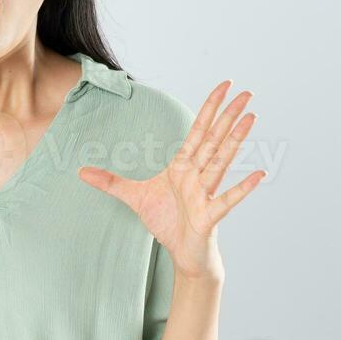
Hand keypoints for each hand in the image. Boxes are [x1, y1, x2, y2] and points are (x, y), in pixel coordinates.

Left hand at [77, 79, 263, 278]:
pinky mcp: (209, 215)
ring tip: (251, 118)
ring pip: (221, 162)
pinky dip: (242, 188)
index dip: (209, 109)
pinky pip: (227, 199)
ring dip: (235, 141)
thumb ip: (110, 182)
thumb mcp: (133, 197)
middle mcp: (197, 175)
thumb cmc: (166, 221)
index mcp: (183, 167)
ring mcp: (205, 194)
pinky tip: (259, 174)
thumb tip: (81, 171)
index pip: (198, 131)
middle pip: (214, 140)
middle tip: (246, 93)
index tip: (224, 87)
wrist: (181, 252)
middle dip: (228, 116)